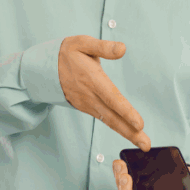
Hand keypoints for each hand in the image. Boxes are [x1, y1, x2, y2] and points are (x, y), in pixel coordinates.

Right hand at [58, 35, 150, 150]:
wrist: (43, 69)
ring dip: (127, 134)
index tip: (139, 124)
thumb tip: (122, 48)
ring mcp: (89, 105)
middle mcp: (90, 96)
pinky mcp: (88, 109)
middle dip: (130, 132)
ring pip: (110, 122)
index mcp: (92, 79)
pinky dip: (119, 129)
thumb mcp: (82, 43)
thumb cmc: (67, 54)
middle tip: (146, 145)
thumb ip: (103, 47)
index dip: (125, 111)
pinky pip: (106, 120)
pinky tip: (131, 135)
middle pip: (113, 117)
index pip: (111, 98)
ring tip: (143, 145)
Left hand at [113, 160, 189, 189]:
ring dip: (120, 177)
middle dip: (125, 189)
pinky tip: (120, 162)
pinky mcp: (131, 181)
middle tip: (127, 177)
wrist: (181, 176)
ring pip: (122, 189)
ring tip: (122, 165)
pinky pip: (121, 178)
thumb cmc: (185, 185)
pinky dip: (119, 170)